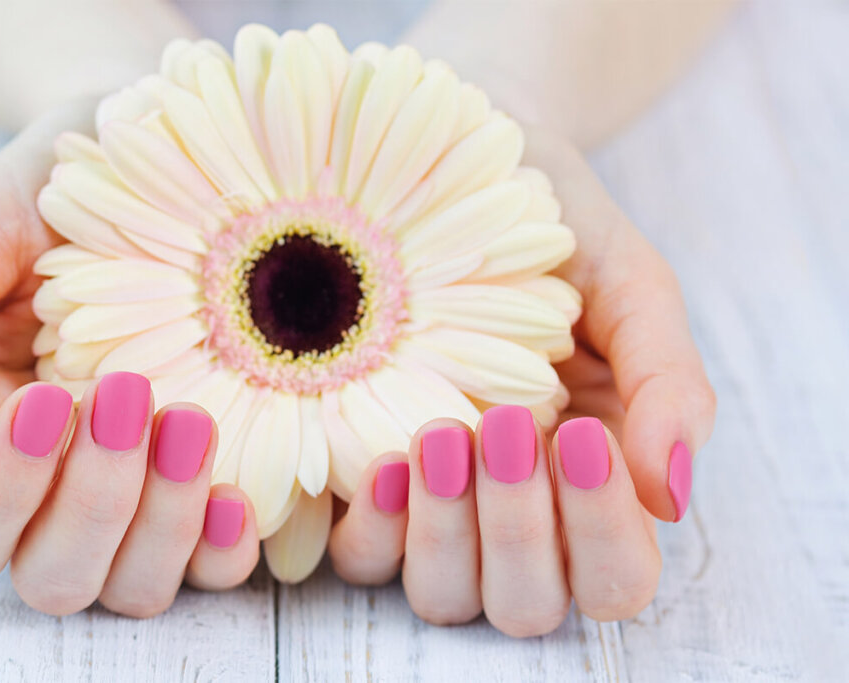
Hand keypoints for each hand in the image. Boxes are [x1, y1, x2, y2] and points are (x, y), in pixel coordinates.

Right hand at [0, 103, 259, 615]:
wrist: (146, 164)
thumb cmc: (45, 202)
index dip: (0, 492)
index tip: (48, 397)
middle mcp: (54, 494)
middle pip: (54, 576)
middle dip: (93, 500)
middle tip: (130, 392)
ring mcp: (137, 501)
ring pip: (133, 586)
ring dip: (162, 523)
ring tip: (191, 422)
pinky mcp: (207, 490)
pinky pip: (214, 569)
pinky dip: (223, 549)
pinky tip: (239, 493)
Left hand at [327, 126, 716, 634]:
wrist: (463, 161)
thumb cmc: (555, 224)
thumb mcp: (633, 286)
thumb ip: (667, 384)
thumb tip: (671, 496)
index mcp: (594, 478)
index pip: (614, 571)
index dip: (603, 533)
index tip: (581, 435)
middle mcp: (515, 507)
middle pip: (526, 602)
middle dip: (521, 531)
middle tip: (505, 427)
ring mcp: (435, 502)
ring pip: (442, 593)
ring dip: (445, 535)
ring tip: (441, 436)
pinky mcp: (359, 479)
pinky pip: (359, 555)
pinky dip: (373, 526)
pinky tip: (380, 456)